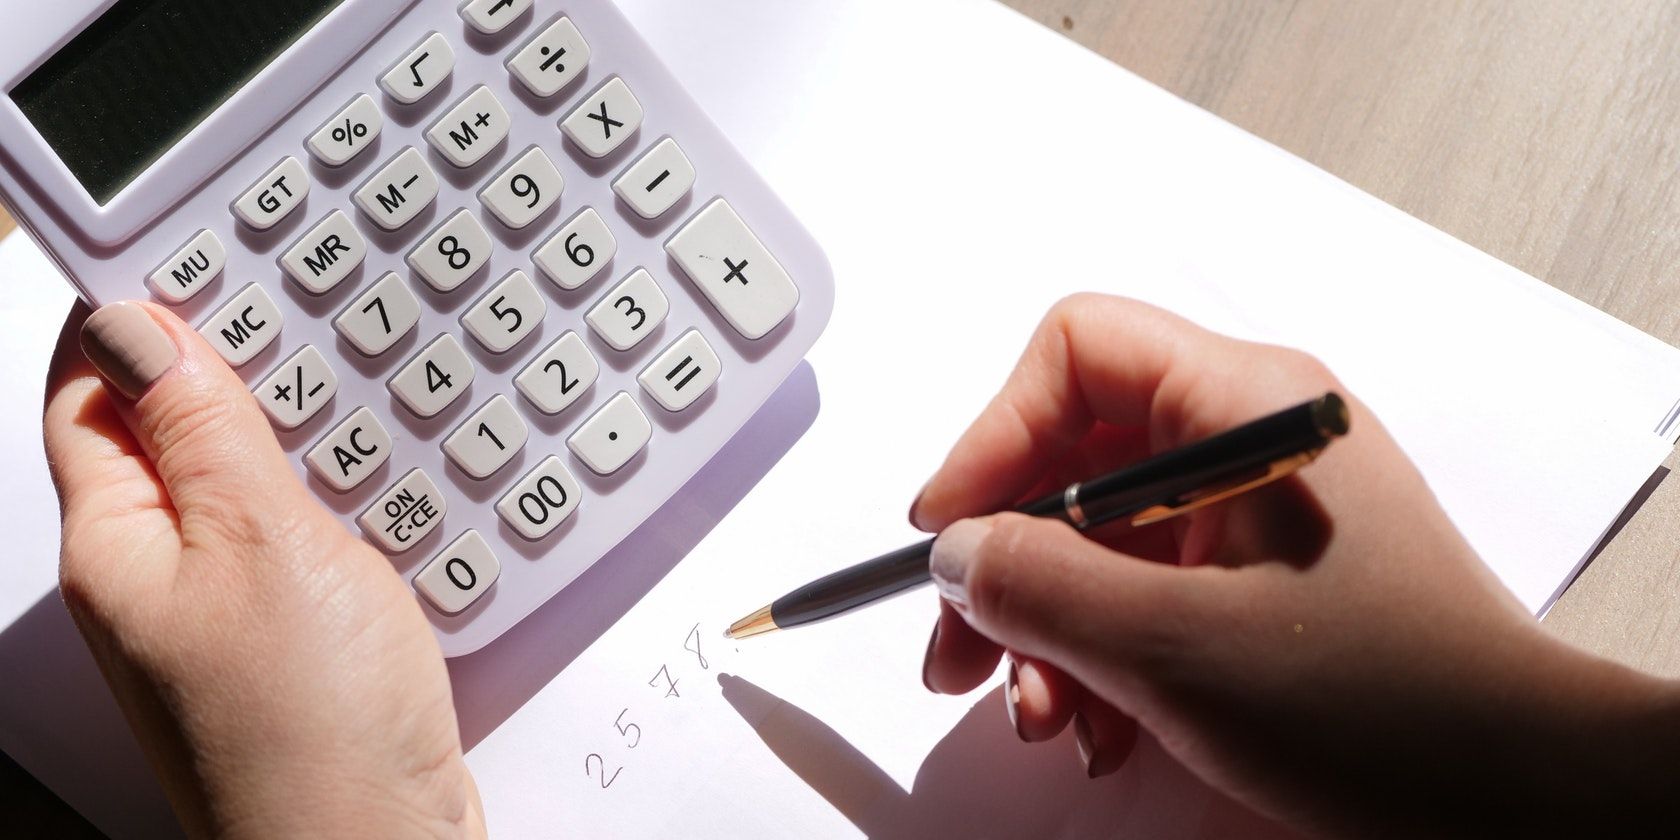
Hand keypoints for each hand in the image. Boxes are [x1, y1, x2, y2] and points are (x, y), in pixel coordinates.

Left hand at [43, 302, 484, 838]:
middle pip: (168, 430)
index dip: (135, 317)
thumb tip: (140, 328)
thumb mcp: (258, 543)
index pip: (91, 392)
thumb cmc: (304, 728)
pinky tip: (390, 479)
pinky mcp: (294, 634)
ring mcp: (227, 608)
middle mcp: (158, 575)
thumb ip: (204, 432)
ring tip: (357, 382)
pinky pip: (302, 535)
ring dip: (298, 430)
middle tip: (300, 305)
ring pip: (246, 480)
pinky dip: (342, 494)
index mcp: (116, 541)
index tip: (202, 255)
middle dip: (228, 365)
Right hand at [914, 294, 1679, 835]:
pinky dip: (1103, 659)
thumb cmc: (1387, 705)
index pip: (1078, 353)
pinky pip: (1143, 593)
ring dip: (1048, 634)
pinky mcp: (1257, 577)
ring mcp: (1254, 511)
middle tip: (959, 655)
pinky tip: (1101, 729)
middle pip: (1073, 459)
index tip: (949, 531)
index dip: (995, 435)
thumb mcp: (1177, 646)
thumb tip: (954, 552)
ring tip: (1041, 718)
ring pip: (1099, 541)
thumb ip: (1042, 588)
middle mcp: (1248, 439)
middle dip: (1007, 567)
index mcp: (1246, 406)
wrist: (1515, 793)